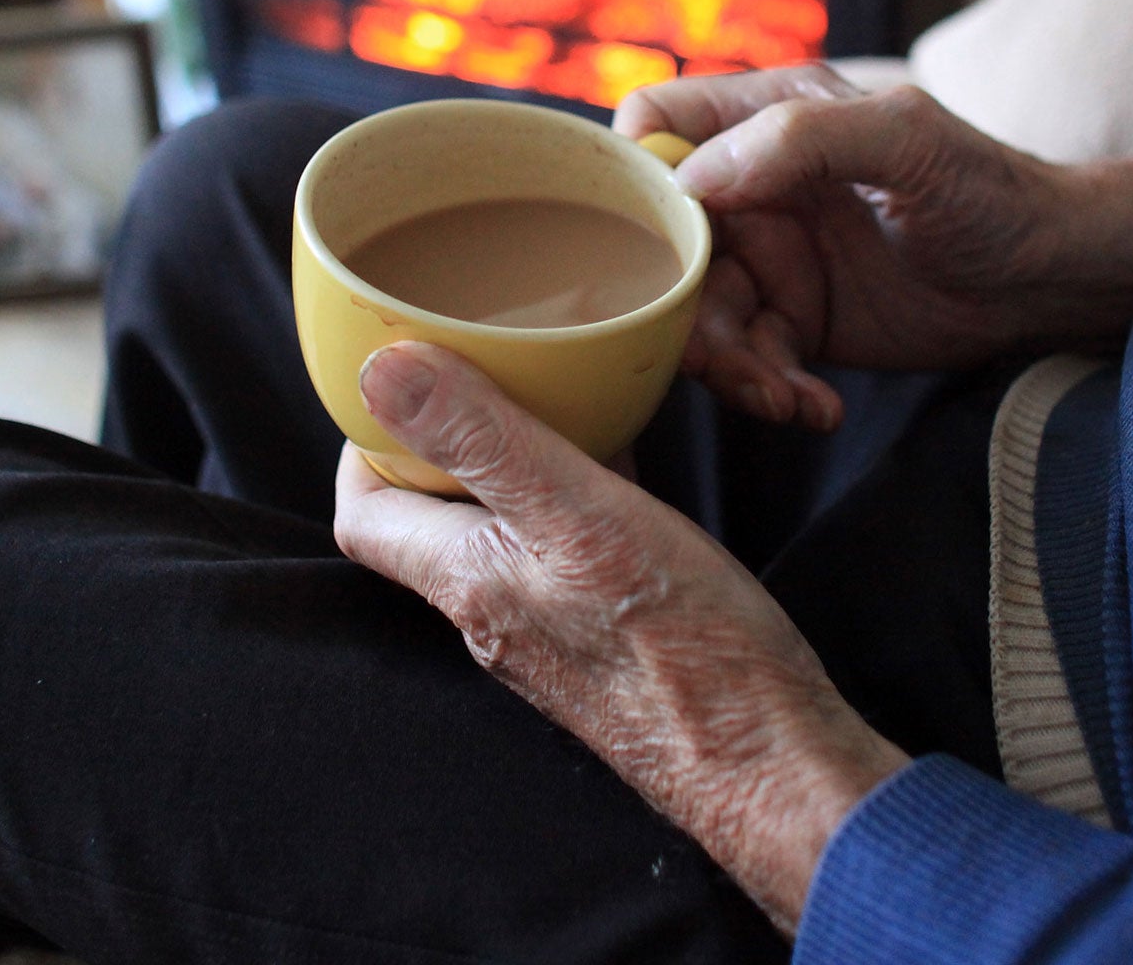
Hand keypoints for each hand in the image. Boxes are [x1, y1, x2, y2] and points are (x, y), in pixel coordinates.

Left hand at [333, 341, 906, 933]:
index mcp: (466, 583)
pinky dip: (569, 495)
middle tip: (471, 369)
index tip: (395, 378)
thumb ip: (483, 442)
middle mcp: (492, 616)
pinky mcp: (602, 644)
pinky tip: (619, 461)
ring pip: (498, 533)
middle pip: (427, 518)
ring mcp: (547, 636)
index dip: (362, 442)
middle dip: (436, 440)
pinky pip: (560, 553)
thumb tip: (381, 370)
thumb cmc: (685, 648)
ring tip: (544, 395)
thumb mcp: (580, 516)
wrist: (769, 763)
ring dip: (507, 464)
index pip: (364, 513)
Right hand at [617, 65, 1132, 427]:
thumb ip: (800, 138)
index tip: (646, 237)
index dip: (632, 177)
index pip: (656, 125)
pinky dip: (772, 393)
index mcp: (765, 116)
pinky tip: (816, 409)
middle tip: (719, 356)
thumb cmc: (991, 187)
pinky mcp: (797, 322)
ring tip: (784, 399)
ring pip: (700, 315)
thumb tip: (692, 177)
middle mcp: (754, 185)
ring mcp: (773, 257)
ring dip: (729, 368)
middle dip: (680, 307)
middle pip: (664, 243)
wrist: (1054, 278)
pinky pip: (750, 362)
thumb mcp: (904, 140)